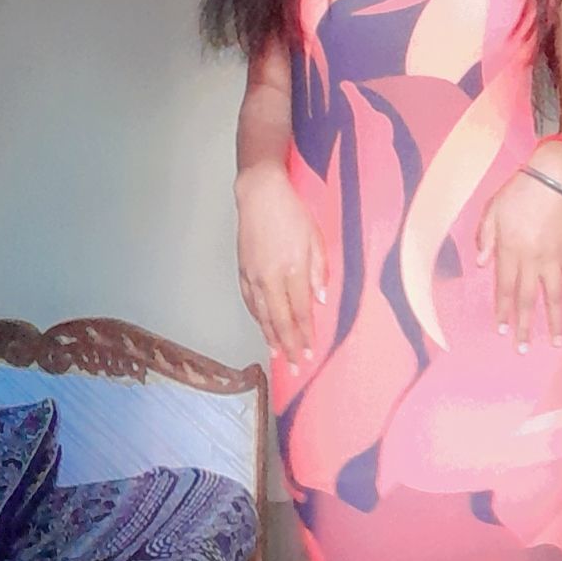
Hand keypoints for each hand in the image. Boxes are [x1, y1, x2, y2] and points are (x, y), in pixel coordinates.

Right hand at [235, 165, 327, 370]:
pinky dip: (256, 318)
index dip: (305, 335)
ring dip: (270, 337)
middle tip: (294, 365)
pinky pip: (249, 302)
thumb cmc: (292, 212)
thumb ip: (318, 271)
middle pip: (279, 320)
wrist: (260, 195)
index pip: (300, 311)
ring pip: (261, 314)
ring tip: (277, 355)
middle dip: (288, 345)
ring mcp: (253, 275)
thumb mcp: (315, 238)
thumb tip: (319, 300)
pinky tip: (262, 327)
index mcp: (292, 269)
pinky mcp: (242, 270)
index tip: (310, 352)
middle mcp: (270, 277)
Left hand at [475, 170, 561, 350]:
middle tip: (523, 350)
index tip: (502, 332)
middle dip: (525, 326)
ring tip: (556, 342)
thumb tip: (480, 264)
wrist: (553, 177)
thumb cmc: (519, 191)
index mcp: (511, 250)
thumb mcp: (492, 210)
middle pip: (528, 298)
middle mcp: (533, 259)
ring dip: (555, 320)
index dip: (503, 311)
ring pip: (554, 295)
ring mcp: (554, 257)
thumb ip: (485, 238)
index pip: (505, 288)